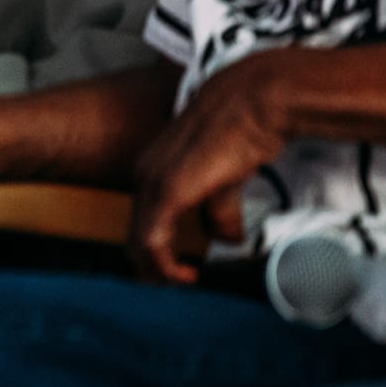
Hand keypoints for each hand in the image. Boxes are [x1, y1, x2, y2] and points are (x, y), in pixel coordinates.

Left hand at [125, 50, 289, 283]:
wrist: (251, 102)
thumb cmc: (241, 131)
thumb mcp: (225, 178)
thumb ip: (218, 208)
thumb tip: (225, 240)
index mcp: (153, 167)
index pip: (142, 219)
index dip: (154, 251)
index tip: (179, 270)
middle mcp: (144, 174)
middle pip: (134, 235)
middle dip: (152, 267)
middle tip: (178, 283)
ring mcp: (151, 182)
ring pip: (138, 243)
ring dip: (158, 271)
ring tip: (182, 282)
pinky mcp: (167, 191)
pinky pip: (152, 242)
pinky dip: (164, 266)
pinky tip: (185, 276)